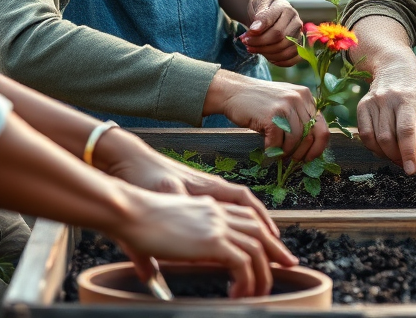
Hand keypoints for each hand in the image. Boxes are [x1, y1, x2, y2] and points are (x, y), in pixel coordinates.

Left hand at [95, 127, 277, 235]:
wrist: (132, 161)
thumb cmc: (145, 176)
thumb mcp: (160, 192)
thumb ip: (173, 206)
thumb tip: (175, 236)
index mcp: (206, 187)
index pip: (243, 201)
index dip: (260, 219)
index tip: (273, 238)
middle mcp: (211, 189)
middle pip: (249, 208)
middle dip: (268, 230)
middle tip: (283, 253)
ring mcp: (206, 193)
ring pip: (241, 210)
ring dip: (257, 228)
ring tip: (270, 248)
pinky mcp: (197, 198)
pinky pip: (229, 211)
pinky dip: (241, 223)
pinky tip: (240, 238)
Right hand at [113, 190, 296, 298]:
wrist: (132, 211)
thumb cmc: (136, 223)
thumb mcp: (158, 235)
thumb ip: (160, 253)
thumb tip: (148, 275)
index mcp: (208, 207)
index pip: (246, 217)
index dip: (262, 232)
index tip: (270, 250)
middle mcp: (218, 213)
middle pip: (260, 230)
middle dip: (276, 250)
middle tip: (287, 266)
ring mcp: (218, 226)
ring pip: (257, 249)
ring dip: (262, 273)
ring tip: (259, 292)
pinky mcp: (213, 241)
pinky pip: (243, 263)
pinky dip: (247, 280)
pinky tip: (237, 293)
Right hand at [204, 70, 328, 161]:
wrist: (234, 91)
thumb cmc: (259, 101)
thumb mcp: (285, 102)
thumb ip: (300, 117)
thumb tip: (312, 147)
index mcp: (306, 96)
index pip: (323, 129)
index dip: (317, 148)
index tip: (308, 158)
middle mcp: (299, 98)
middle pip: (311, 137)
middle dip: (302, 154)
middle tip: (291, 159)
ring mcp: (285, 105)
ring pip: (295, 142)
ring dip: (286, 153)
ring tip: (277, 153)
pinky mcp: (271, 115)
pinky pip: (278, 143)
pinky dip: (273, 150)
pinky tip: (267, 148)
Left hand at [241, 0, 301, 66]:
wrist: (269, 8)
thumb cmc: (263, 6)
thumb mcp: (259, 5)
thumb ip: (260, 17)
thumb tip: (255, 29)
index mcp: (288, 11)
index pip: (276, 31)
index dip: (259, 38)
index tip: (244, 37)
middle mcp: (297, 23)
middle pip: (281, 42)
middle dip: (261, 46)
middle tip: (246, 44)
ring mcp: (299, 35)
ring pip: (286, 52)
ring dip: (268, 55)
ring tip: (253, 49)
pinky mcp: (299, 45)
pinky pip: (293, 59)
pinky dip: (280, 61)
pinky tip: (268, 57)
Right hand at [356, 52, 415, 173]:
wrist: (393, 64)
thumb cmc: (414, 87)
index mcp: (407, 97)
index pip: (405, 130)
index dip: (408, 153)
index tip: (411, 171)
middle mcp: (387, 99)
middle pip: (388, 138)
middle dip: (397, 157)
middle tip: (406, 162)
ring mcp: (372, 101)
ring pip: (375, 139)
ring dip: (386, 155)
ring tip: (397, 156)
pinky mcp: (361, 105)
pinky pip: (364, 134)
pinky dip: (373, 147)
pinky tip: (383, 148)